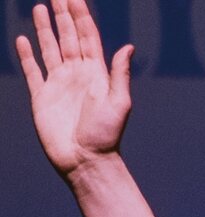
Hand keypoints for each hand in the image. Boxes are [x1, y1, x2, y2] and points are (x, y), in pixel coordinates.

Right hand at [16, 0, 131, 177]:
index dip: (82, 16)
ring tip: (39, 7)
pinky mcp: (42, 97)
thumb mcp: (119, 103)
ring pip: (50, 48)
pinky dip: (27, 55)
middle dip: (63, 15)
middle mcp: (77, 75)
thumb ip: (119, 74)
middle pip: (68, 37)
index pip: (88, 37)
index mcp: (97, 74)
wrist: (86, 161)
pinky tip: (23, 39)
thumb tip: (128, 47)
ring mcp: (59, 84)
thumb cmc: (106, 136)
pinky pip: (33, 71)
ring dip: (45, 28)